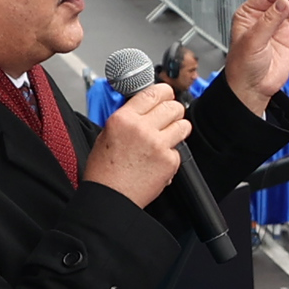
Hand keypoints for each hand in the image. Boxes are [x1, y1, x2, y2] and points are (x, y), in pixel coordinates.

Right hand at [88, 84, 191, 207]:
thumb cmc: (105, 169)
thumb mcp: (107, 133)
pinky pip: (179, 149)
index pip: (153, 93)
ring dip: (178, 129)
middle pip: (173, 106)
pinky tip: (158, 160)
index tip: (166, 95)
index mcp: (123, 118)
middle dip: (173, 111)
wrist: (110, 196)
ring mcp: (158, 144)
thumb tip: (145, 107)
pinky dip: (172, 153)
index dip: (164, 92)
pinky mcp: (169, 161)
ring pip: (183, 125)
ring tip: (166, 137)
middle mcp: (142, 128)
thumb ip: (128, 117)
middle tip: (168, 118)